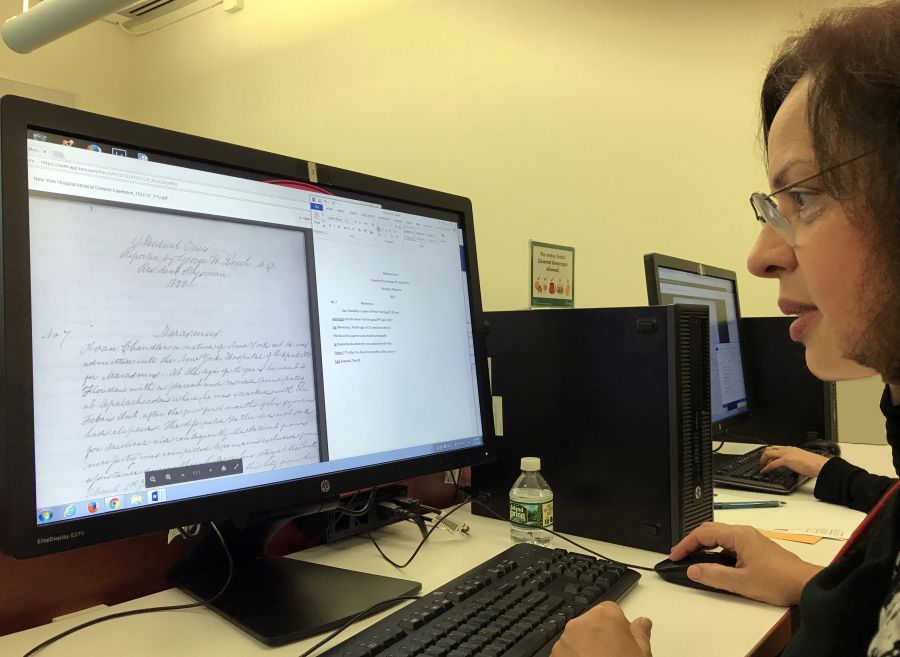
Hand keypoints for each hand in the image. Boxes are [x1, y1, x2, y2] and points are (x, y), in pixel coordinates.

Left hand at [551, 602, 651, 656]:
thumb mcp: (642, 654)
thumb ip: (640, 634)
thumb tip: (643, 623)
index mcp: (605, 617)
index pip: (611, 610)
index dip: (619, 626)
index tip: (623, 640)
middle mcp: (581, 623)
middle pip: (592, 623)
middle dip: (601, 636)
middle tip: (613, 656)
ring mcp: (565, 641)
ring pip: (577, 638)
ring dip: (586, 648)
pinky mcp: (554, 656)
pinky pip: (566, 653)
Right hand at [669, 522, 821, 605]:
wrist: (806, 584)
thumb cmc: (779, 580)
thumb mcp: (741, 582)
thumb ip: (714, 575)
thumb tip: (693, 570)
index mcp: (738, 535)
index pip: (703, 534)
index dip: (685, 544)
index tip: (675, 555)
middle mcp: (744, 533)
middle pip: (710, 530)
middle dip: (692, 541)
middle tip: (680, 554)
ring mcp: (751, 539)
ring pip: (720, 535)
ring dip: (704, 544)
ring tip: (694, 558)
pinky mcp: (756, 547)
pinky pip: (730, 542)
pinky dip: (716, 548)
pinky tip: (716, 561)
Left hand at [759, 445, 829, 476]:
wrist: (820, 465)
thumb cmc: (815, 464)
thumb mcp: (802, 460)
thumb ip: (795, 461)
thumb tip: (793, 466)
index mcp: (792, 449)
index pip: (776, 448)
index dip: (770, 453)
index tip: (767, 459)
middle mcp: (788, 449)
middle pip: (770, 449)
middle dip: (764, 456)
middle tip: (762, 463)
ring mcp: (786, 454)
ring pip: (768, 454)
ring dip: (763, 460)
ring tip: (762, 467)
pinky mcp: (786, 460)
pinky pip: (772, 463)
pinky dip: (767, 467)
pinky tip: (765, 471)